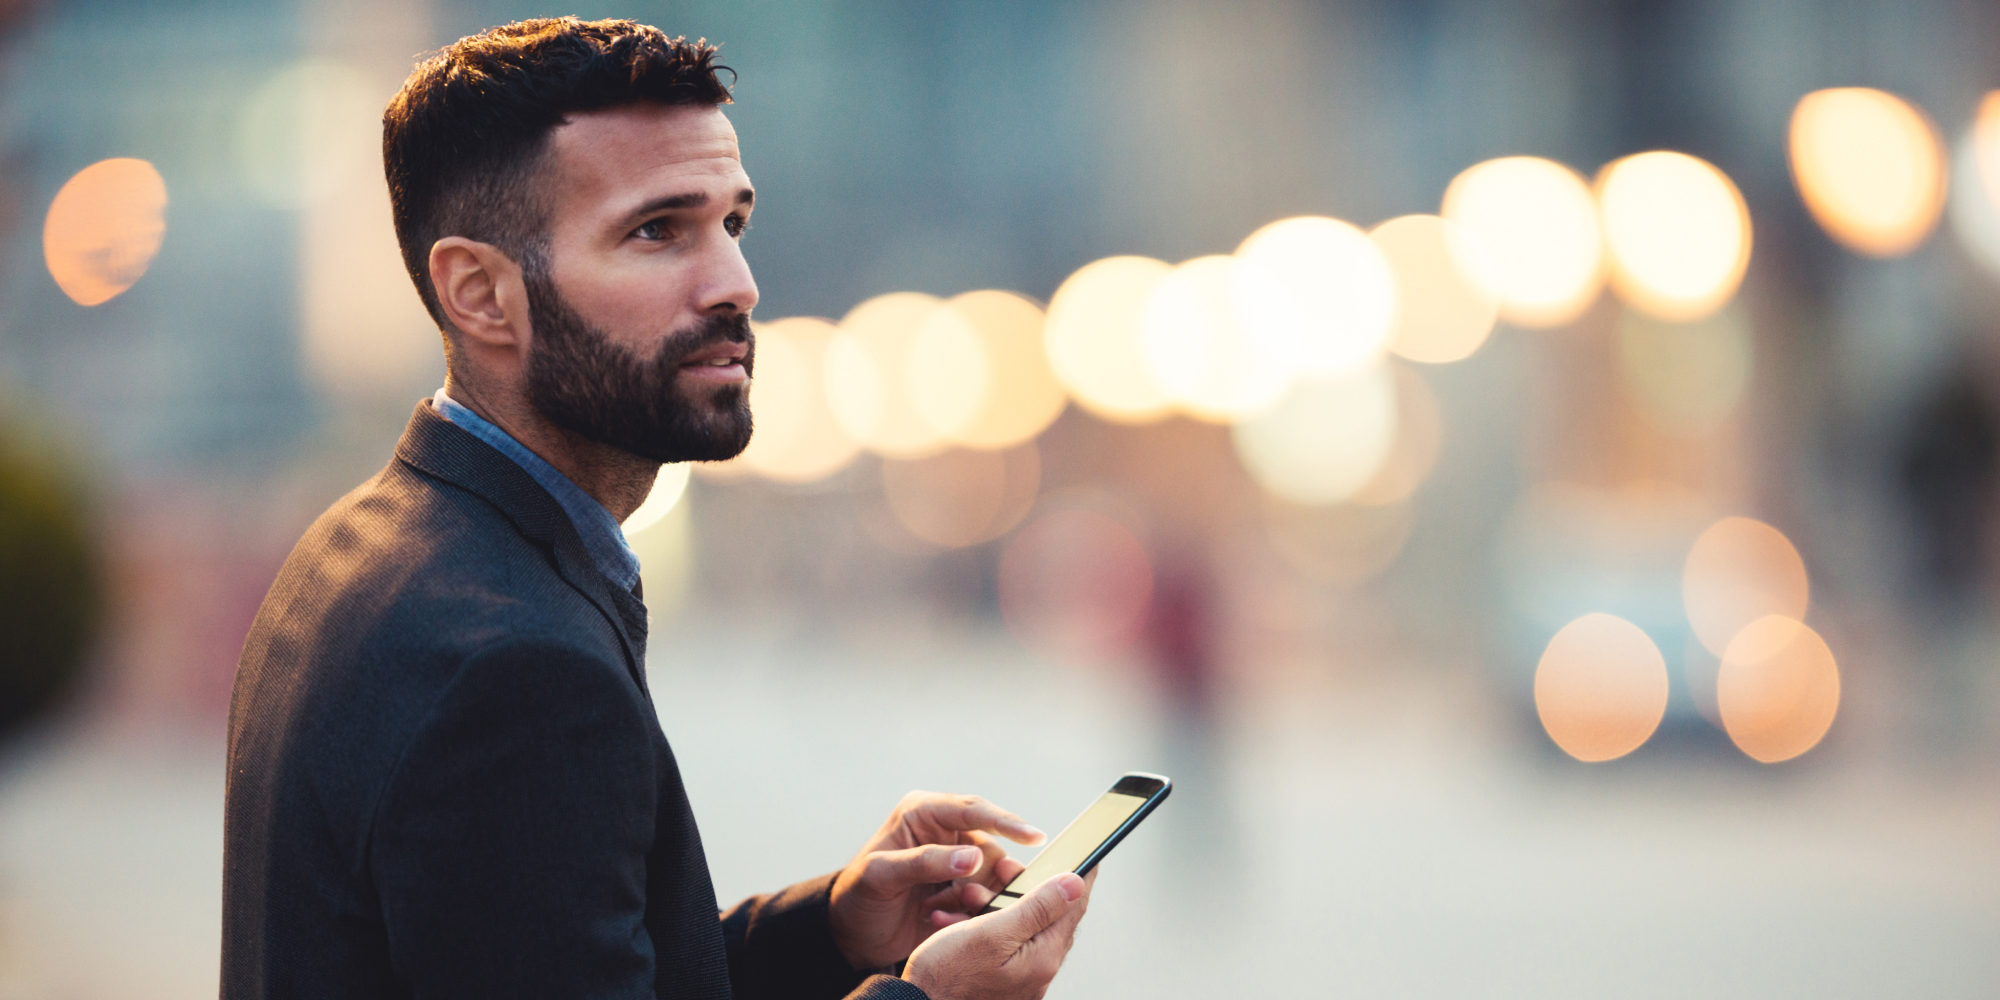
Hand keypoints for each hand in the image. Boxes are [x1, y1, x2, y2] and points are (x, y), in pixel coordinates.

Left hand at [828, 791, 1044, 968]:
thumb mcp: (882, 875)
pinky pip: (983, 897)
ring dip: (974, 896)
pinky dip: (968, 911)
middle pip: (990, 845)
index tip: (1035, 837)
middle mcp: (944, 832)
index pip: (973, 810)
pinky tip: (937, 918)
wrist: (852, 934)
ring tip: (937, 910)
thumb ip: (925, 862)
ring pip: (991, 875)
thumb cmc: (858, 896)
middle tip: (973, 894)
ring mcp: (955, 862)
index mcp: (923, 813)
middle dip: (987, 873)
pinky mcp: (960, 889)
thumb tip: (974, 856)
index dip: (1006, 822)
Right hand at [902, 870, 1093, 999]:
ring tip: (968, 897)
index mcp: (1043, 956)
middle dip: (1022, 886)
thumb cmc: (947, 977)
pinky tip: (958, 922)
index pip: (1073, 906)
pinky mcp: (1001, 982)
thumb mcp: (992, 932)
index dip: (1077, 874)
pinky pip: (1002, 945)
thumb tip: (1074, 885)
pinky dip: (983, 928)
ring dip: (995, 905)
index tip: (1084, 852)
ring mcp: (1020, 979)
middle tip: (1004, 868)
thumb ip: (1037, 907)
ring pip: (1017, 927)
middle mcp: (1038, 971)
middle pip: (1044, 914)